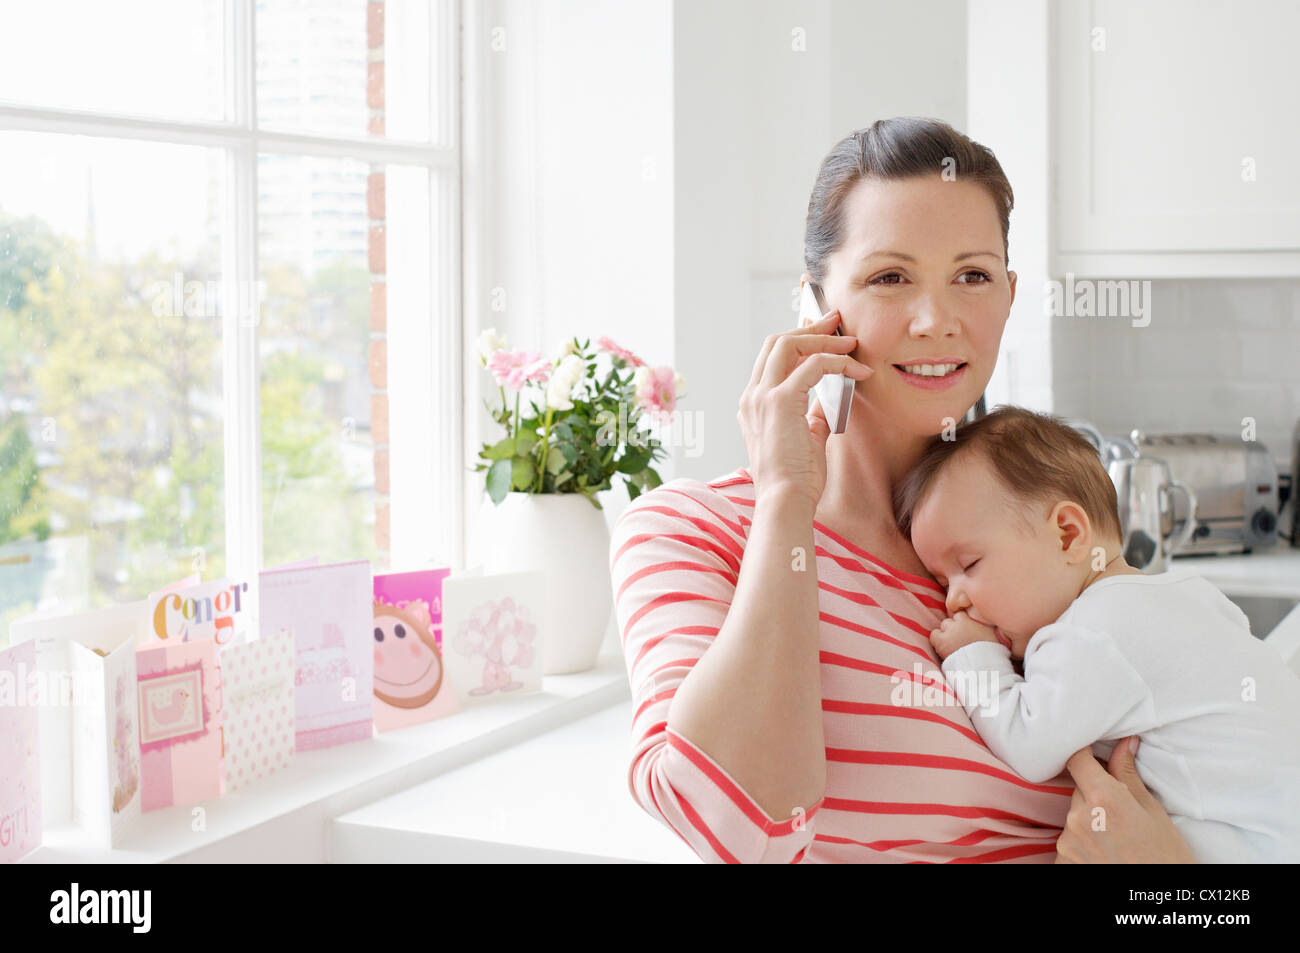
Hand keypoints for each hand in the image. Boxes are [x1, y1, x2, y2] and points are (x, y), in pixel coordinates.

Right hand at [738, 308, 872, 509]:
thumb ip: (814, 415)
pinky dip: (837, 362)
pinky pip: (812, 365)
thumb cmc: (796, 479)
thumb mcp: (806, 438)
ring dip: (823, 339)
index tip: (824, 333)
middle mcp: (752, 395)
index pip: (772, 357)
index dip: (799, 339)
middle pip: (777, 342)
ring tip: (851, 343)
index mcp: (754, 404)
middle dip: (810, 328)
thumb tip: (832, 400)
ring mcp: (762, 396)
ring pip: (790, 344)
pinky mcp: (779, 401)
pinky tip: (857, 371)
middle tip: (837, 321)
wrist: (785, 500)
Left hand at [929, 610, 998, 660]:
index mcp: (972, 620)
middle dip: (954, 628)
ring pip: (943, 626)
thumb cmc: (992, 654)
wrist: (982, 667)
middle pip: (951, 620)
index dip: (963, 623)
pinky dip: (937, 639)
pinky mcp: (941, 642)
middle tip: (960, 639)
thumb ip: (988, 627)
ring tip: (952, 644)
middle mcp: (959, 624)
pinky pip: (934, 635)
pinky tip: (944, 647)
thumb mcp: (995, 636)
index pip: (961, 615)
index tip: (966, 631)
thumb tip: (989, 624)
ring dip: (946, 633)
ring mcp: (949, 632)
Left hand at [1055, 736, 1196, 862]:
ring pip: (1073, 816)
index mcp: (1104, 799)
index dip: (1083, 753)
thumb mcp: (1153, 813)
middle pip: (1078, 790)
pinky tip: (1106, 853)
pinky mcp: (1063, 861)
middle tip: (1120, 810)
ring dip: (1088, 820)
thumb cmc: (1166, 857)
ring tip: (1117, 838)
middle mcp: (1079, 818)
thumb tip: (1124, 742)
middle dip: (1094, 794)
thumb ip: (1128, 775)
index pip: (1076, 759)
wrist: (1161, 901)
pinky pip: (1069, 840)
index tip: (1091, 753)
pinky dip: (1083, 843)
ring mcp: (1068, 842)